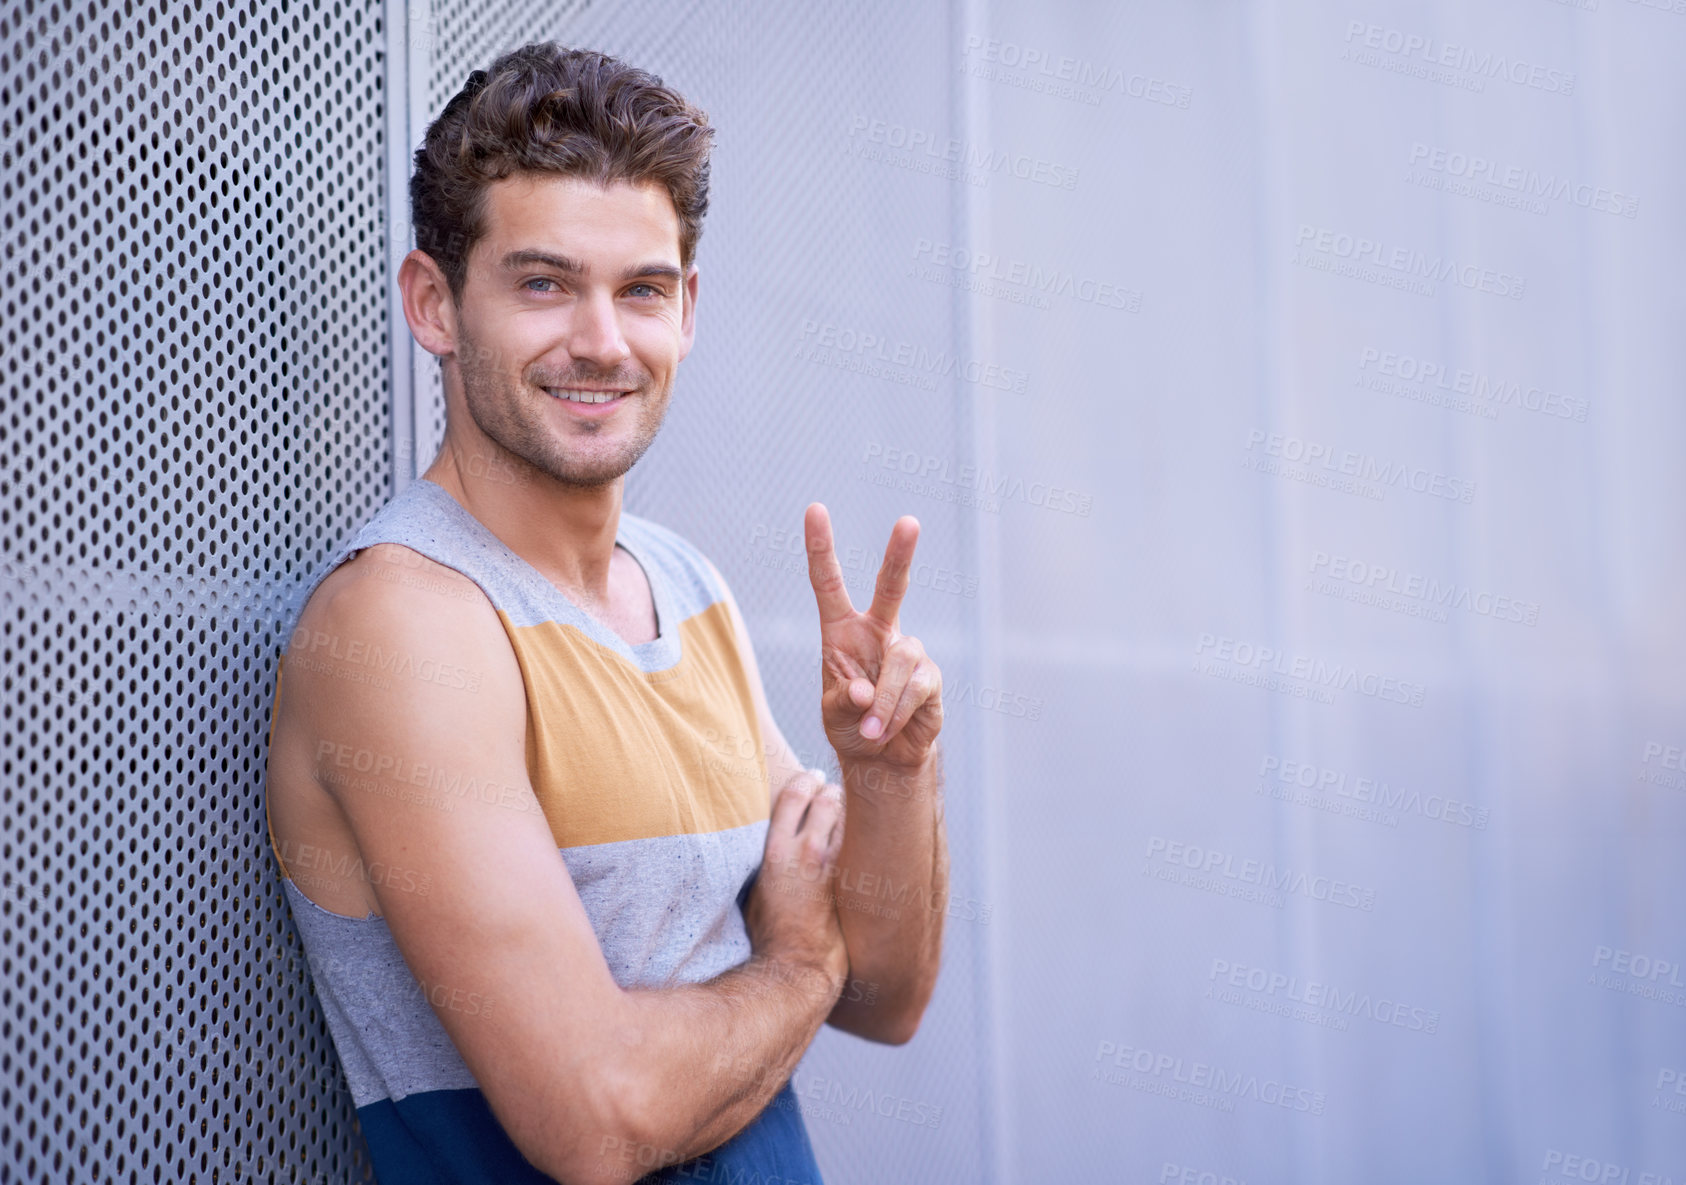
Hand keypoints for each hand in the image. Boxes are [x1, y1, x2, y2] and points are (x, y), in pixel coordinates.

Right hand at [742, 770, 847, 986]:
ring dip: (851, 810)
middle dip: (832, 790)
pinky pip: (864, 843)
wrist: (798, 967)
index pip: (795, 793)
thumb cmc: (770, 934)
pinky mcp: (855, 880)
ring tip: (852, 811)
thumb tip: (770, 840)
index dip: (805, 780)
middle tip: (834, 791)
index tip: (811, 778)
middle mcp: (806, 850)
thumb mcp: (754, 889)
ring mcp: (835, 865)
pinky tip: (867, 838)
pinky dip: (864, 834)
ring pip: (851, 817)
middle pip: (827, 798)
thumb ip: (765, 858)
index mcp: (776, 849)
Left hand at [804, 504, 943, 768]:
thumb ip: (842, 702)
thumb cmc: (851, 727)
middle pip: (892, 586)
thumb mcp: (833, 715)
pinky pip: (915, 688)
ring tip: (872, 730)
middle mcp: (877, 632)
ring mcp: (907, 652)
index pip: (829, 583)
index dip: (821, 548)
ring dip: (883, 702)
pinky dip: (897, 712)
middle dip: (900, 554)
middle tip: (909, 522)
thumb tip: (864, 693)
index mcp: (841, 632)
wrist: (884, 759)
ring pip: (900, 661)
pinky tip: (888, 729)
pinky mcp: (930, 677)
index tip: (815, 509)